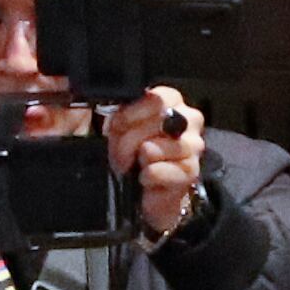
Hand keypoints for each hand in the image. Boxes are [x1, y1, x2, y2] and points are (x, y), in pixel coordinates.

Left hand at [103, 88, 206, 244]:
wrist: (143, 193)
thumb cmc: (131, 156)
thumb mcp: (116, 129)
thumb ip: (112, 112)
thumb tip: (96, 100)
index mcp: (172, 104)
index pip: (159, 97)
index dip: (134, 112)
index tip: (119, 125)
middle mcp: (188, 120)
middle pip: (156, 121)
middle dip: (129, 139)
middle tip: (122, 152)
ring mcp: (193, 146)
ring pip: (154, 147)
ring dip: (136, 159)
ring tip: (132, 165)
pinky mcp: (190, 172)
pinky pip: (158, 170)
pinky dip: (146, 176)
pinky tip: (145, 177)